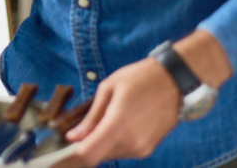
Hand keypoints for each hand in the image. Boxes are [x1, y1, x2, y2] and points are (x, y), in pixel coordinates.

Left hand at [51, 58, 180, 166]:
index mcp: (117, 127)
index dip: (69, 157)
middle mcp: (131, 144)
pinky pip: (123, 151)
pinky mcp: (148, 149)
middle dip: (83, 147)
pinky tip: (114, 124)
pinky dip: (112, 143)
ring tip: (99, 121)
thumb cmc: (139, 78)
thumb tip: (73, 136)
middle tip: (76, 129)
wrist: (176, 81)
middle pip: (97, 156)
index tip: (59, 151)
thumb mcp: (108, 90)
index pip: (87, 155)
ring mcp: (142, 149)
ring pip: (109, 155)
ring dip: (98, 144)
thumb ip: (91, 117)